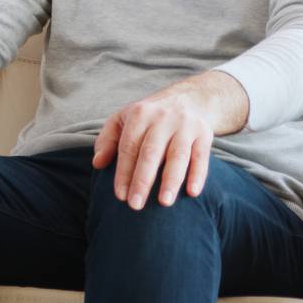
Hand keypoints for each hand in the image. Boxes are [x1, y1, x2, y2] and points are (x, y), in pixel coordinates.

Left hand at [91, 84, 214, 210]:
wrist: (188, 98)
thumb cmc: (149, 116)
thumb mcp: (123, 119)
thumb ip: (107, 140)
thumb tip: (97, 164)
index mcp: (139, 115)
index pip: (129, 147)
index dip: (123, 172)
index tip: (120, 195)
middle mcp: (162, 118)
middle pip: (151, 152)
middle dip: (142, 180)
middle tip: (135, 205)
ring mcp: (185, 125)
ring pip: (178, 155)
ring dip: (171, 180)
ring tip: (164, 202)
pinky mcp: (204, 134)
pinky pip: (201, 156)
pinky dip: (198, 175)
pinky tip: (192, 192)